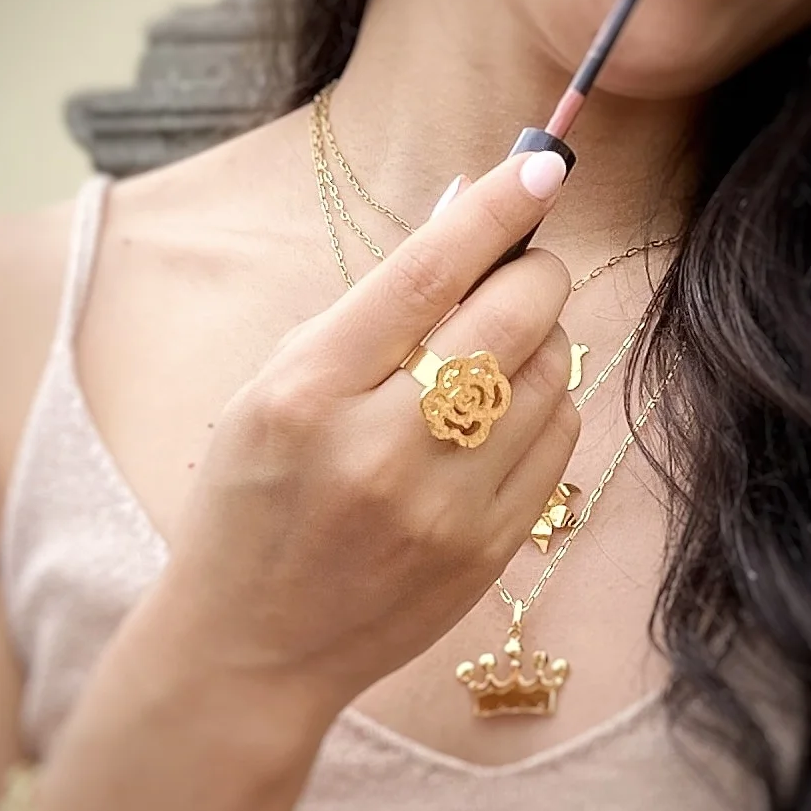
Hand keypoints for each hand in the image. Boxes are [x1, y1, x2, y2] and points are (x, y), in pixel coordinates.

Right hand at [166, 148, 579, 713]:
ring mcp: (445, 508)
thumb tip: (468, 229)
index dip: (494, 210)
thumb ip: (367, 315)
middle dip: (536, 270)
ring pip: (552, 376)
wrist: (251, 644)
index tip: (541, 166)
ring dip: (541, 340)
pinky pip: (559, 441)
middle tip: (523, 266)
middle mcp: (382, 449)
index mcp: (309, 392)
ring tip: (497, 353)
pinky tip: (503, 412)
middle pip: (514, 318)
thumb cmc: (251, 499)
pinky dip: (546, 404)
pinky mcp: (488, 550)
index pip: (427, 274)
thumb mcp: (275, 388)